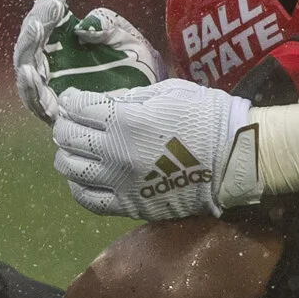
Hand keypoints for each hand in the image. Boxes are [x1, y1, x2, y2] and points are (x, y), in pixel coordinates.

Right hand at [15, 0, 164, 122]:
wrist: (156, 105)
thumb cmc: (138, 70)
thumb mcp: (127, 38)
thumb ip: (107, 24)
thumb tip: (83, 26)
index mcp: (66, 45)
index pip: (47, 22)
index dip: (46, 5)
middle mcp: (54, 67)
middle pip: (31, 44)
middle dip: (36, 22)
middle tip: (51, 7)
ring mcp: (53, 91)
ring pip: (27, 68)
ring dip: (28, 47)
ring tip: (37, 27)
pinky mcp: (57, 115)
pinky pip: (36, 102)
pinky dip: (30, 88)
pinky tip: (31, 72)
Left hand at [51, 78, 257, 219]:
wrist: (233, 158)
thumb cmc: (205, 116)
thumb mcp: (166, 92)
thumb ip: (129, 98)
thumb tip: (103, 102)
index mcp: (124, 119)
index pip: (78, 108)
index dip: (71, 101)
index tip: (72, 100)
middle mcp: (114, 152)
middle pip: (69, 137)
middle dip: (64, 125)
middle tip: (71, 122)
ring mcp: (120, 182)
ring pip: (71, 169)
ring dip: (66, 155)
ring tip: (73, 149)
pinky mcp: (129, 205)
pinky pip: (89, 200)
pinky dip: (78, 187)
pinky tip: (82, 178)